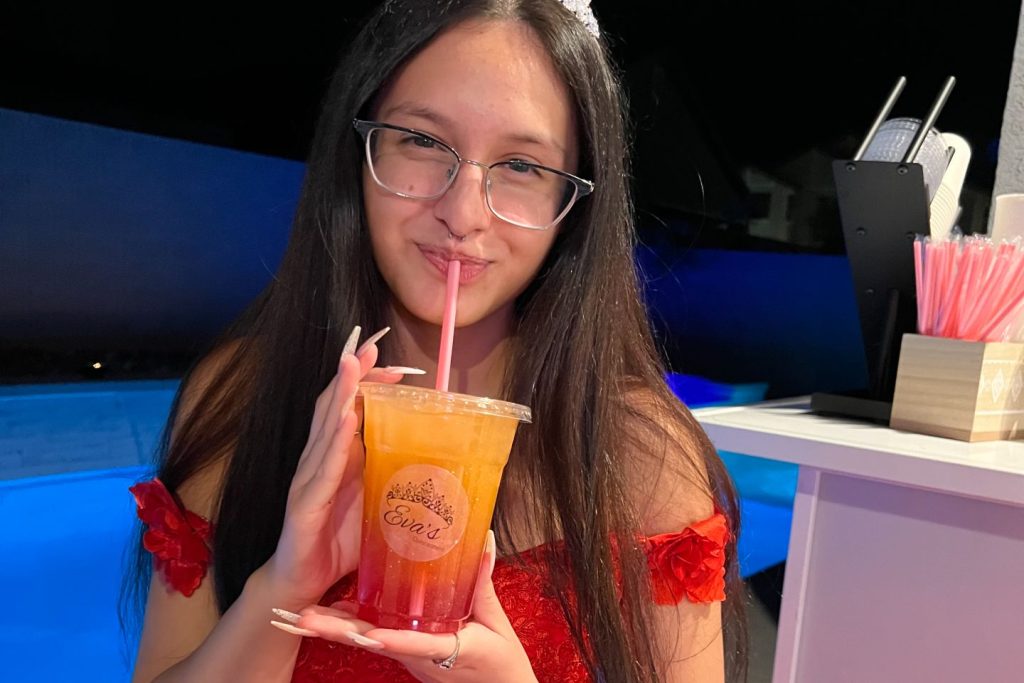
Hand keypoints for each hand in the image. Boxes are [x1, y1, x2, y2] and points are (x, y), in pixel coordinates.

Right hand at [263, 326, 411, 605]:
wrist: (303, 588)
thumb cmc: (340, 545)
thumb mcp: (378, 506)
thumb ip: (398, 482)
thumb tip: (440, 466)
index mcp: (339, 460)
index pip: (350, 411)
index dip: (367, 385)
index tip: (391, 364)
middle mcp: (320, 462)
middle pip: (334, 408)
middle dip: (352, 376)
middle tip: (368, 347)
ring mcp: (309, 481)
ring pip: (325, 429)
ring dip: (340, 395)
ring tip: (354, 367)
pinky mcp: (303, 505)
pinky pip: (321, 470)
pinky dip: (334, 442)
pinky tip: (346, 421)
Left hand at [287, 531, 537, 682]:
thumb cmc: (502, 664)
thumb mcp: (497, 625)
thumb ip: (483, 584)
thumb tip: (479, 541)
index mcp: (446, 652)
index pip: (416, 647)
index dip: (392, 640)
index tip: (370, 634)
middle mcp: (418, 659)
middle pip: (373, 645)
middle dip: (337, 632)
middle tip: (303, 618)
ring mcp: (409, 659)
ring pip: (366, 643)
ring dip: (334, 630)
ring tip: (300, 616)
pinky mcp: (406, 656)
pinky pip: (372, 641)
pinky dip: (349, 628)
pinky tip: (327, 615)